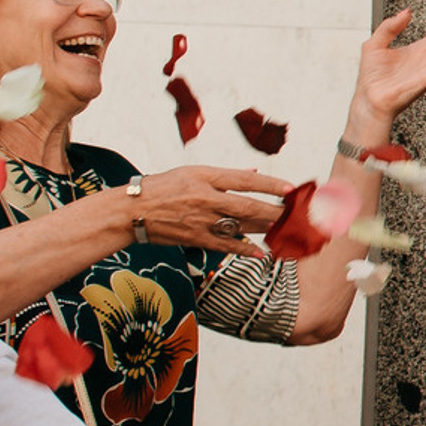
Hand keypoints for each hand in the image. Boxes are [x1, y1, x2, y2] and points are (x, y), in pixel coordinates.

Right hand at [136, 166, 292, 250]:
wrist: (130, 211)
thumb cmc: (162, 188)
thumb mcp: (192, 172)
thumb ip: (225, 176)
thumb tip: (253, 173)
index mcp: (204, 176)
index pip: (244, 180)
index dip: (270, 184)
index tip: (290, 188)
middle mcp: (205, 198)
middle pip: (247, 205)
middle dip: (274, 210)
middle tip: (295, 213)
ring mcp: (201, 220)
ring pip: (240, 225)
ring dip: (264, 228)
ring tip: (284, 229)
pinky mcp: (195, 238)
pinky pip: (225, 245)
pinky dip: (245, 249)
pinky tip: (261, 252)